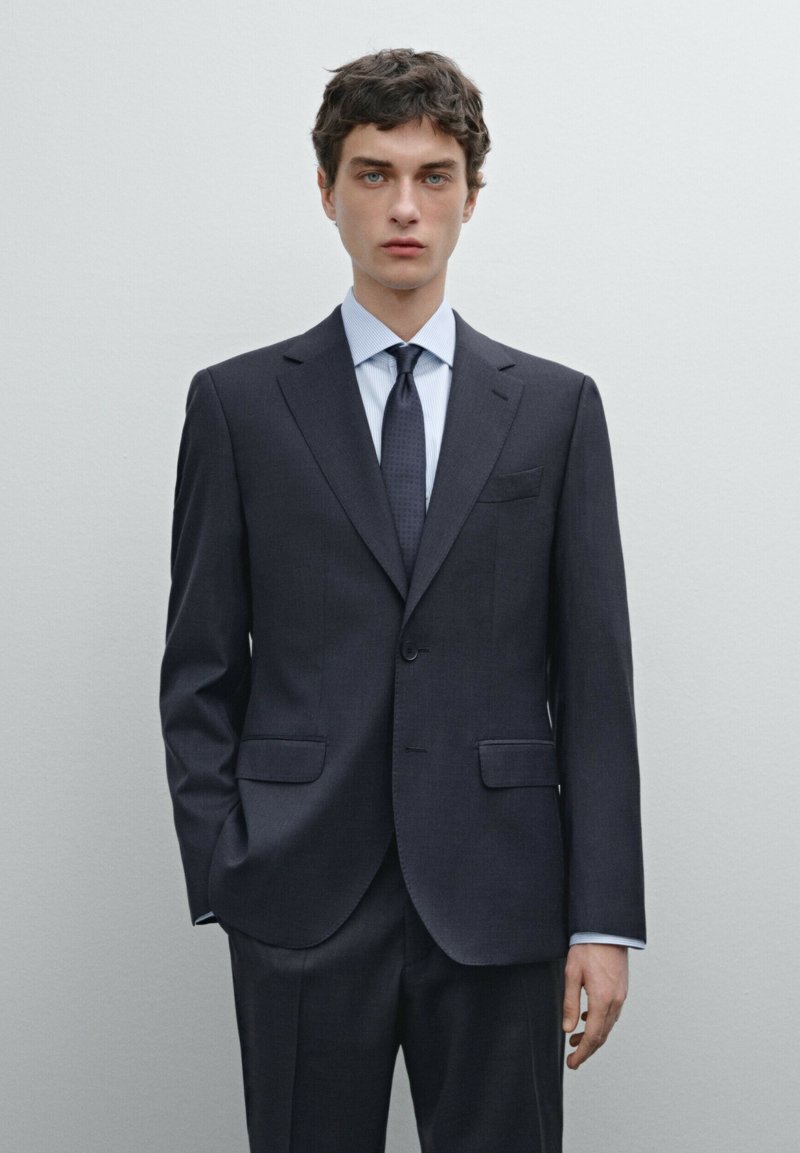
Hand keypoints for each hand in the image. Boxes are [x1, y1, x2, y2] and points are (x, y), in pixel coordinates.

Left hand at [562, 943, 627, 1069]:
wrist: (607, 929)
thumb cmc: (587, 948)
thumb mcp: (572, 974)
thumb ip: (570, 1003)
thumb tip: (568, 1029)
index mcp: (602, 999)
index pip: (593, 1036)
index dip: (582, 1053)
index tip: (572, 1063)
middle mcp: (615, 1001)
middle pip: (603, 1035)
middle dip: (587, 1050)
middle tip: (573, 1059)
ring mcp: (621, 996)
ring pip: (608, 1026)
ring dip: (593, 1036)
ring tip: (574, 1039)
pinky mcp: (622, 989)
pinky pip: (612, 1014)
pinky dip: (600, 1023)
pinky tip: (588, 1019)